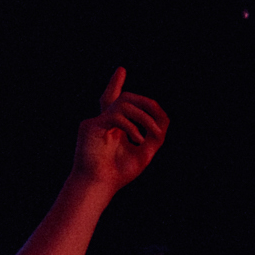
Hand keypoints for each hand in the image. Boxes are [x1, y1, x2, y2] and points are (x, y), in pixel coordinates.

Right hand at [73, 69, 168, 192]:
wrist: (99, 184)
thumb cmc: (119, 172)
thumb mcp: (145, 151)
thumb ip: (155, 134)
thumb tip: (164, 117)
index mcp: (114, 126)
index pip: (116, 101)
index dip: (116, 84)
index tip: (121, 69)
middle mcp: (103, 121)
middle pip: (125, 99)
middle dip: (146, 104)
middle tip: (158, 120)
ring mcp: (95, 122)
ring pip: (124, 104)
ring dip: (144, 117)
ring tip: (153, 133)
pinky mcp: (90, 126)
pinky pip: (115, 116)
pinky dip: (131, 126)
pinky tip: (138, 140)